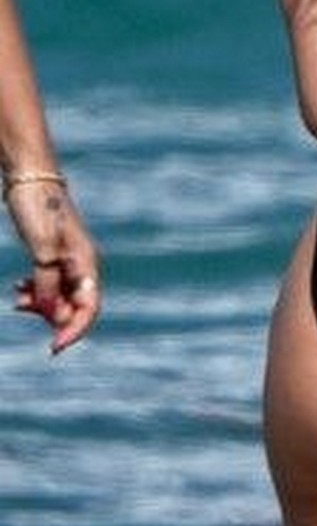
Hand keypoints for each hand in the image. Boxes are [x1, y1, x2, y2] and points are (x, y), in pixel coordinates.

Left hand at [5, 179, 100, 351]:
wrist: (30, 177)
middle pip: (74, 306)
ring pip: (60, 297)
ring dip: (41, 305)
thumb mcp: (42, 250)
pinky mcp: (54, 255)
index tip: (53, 348)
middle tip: (22, 309)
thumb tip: (51, 315)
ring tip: (18, 300)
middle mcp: (82, 265)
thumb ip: (47, 283)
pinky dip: (36, 293)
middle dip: (51, 317)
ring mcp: (68, 260)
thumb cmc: (39, 209)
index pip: (89, 308)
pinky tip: (18, 290)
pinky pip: (50, 285)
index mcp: (86, 263)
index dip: (74, 331)